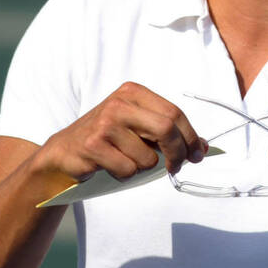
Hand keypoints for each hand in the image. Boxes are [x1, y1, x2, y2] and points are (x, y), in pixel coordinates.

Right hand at [40, 82, 208, 182]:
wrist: (64, 152)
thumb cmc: (108, 140)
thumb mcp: (138, 128)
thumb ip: (168, 134)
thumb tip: (203, 148)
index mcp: (133, 93)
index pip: (174, 113)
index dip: (191, 137)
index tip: (197, 155)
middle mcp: (119, 103)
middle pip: (166, 129)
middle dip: (178, 154)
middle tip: (176, 168)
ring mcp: (104, 123)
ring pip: (147, 157)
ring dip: (143, 168)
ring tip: (124, 160)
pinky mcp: (93, 145)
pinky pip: (127, 169)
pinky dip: (125, 175)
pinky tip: (110, 166)